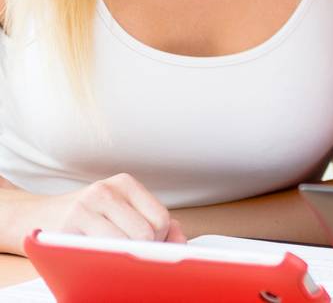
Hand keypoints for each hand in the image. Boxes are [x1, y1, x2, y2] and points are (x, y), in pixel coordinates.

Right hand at [30, 175, 184, 243]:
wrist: (40, 216)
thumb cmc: (91, 219)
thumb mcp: (124, 212)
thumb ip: (158, 224)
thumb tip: (180, 241)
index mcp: (125, 184)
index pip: (161, 218)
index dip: (159, 240)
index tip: (145, 247)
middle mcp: (105, 190)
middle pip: (145, 233)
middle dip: (142, 251)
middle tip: (128, 255)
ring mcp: (84, 207)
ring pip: (124, 244)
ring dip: (123, 258)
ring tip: (113, 257)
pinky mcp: (67, 227)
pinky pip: (98, 252)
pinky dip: (104, 260)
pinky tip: (99, 258)